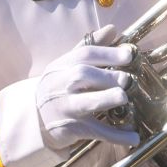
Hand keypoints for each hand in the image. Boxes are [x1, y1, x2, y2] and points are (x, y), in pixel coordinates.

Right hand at [34, 26, 137, 148]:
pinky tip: (133, 137)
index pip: (84, 54)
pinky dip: (116, 136)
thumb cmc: (57, 86)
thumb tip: (112, 29)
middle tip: (127, 79)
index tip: (128, 55)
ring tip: (123, 97)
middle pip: (81, 75)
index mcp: (62, 66)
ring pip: (85, 103)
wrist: (32, 118)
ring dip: (106, 99)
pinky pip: (96, 132)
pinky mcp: (71, 129)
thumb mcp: (67, 65)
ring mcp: (65, 107)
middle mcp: (61, 85)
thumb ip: (90, 47)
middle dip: (106, 76)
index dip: (107, 53)